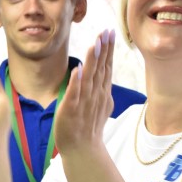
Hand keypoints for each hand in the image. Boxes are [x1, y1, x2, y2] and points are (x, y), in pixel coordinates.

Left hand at [54, 29, 115, 155]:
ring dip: (92, 61)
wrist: (83, 149)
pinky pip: (75, 94)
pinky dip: (77, 82)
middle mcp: (95, 95)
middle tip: (106, 32)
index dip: (108, 49)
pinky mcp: (72, 110)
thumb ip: (101, 87)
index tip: (109, 32)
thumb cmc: (89, 127)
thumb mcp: (100, 104)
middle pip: (101, 69)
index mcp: (101, 92)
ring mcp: (84, 102)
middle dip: (103, 50)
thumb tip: (103, 73)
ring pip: (90, 78)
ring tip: (95, 44)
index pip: (106, 67)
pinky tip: (78, 69)